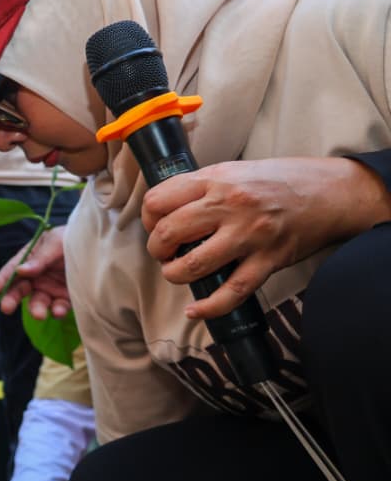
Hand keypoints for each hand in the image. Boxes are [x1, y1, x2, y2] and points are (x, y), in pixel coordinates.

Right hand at [0, 225, 69, 318]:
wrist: (102, 248)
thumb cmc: (75, 237)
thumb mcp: (57, 242)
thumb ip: (40, 258)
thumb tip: (20, 271)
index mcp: (32, 257)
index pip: (13, 269)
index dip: (2, 279)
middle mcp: (38, 274)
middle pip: (20, 289)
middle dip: (12, 299)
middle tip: (6, 308)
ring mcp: (51, 288)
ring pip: (37, 302)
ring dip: (36, 309)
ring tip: (39, 314)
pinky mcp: (66, 298)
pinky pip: (58, 307)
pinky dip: (56, 311)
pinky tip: (57, 311)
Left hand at [141, 157, 390, 318]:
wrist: (332, 192)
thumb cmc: (280, 180)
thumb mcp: (234, 170)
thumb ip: (201, 187)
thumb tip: (166, 208)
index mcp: (216, 179)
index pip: (157, 201)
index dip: (148, 220)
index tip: (155, 227)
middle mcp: (229, 205)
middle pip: (168, 234)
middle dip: (157, 250)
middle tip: (164, 254)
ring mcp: (249, 235)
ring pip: (193, 265)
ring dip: (176, 275)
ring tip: (178, 273)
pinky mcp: (268, 260)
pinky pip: (231, 291)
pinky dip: (209, 307)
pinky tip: (195, 310)